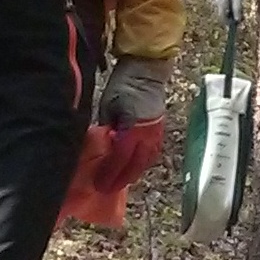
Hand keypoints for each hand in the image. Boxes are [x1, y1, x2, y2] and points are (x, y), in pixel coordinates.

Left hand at [94, 55, 172, 192]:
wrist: (146, 71)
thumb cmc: (123, 85)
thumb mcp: (107, 108)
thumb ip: (106, 129)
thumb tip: (101, 146)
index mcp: (133, 129)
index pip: (120, 158)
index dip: (109, 174)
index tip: (99, 185)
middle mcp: (147, 135)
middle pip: (135, 165)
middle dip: (120, 179)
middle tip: (107, 189)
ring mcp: (156, 133)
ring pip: (145, 161)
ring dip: (132, 173)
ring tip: (120, 181)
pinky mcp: (160, 130)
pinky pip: (152, 153)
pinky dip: (142, 163)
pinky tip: (134, 166)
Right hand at [212, 0, 248, 23]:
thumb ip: (237, 8)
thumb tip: (237, 20)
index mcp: (221, 1)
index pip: (223, 17)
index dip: (229, 23)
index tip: (237, 26)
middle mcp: (219, 1)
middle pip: (225, 14)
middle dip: (232, 18)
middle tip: (242, 19)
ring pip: (227, 10)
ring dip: (234, 12)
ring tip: (242, 12)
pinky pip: (229, 5)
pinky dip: (234, 7)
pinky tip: (240, 5)